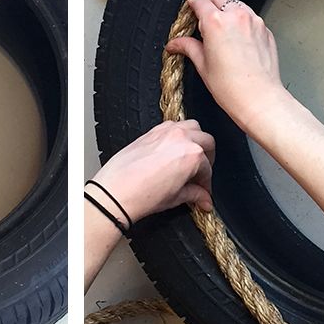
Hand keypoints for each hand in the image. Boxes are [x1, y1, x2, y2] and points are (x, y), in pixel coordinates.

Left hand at [91, 120, 214, 222]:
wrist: (116, 192)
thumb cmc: (142, 194)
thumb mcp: (175, 197)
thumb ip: (194, 194)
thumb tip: (203, 197)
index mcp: (193, 155)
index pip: (207, 169)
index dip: (206, 183)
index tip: (203, 190)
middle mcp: (181, 138)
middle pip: (207, 142)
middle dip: (207, 158)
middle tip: (200, 173)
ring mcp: (166, 131)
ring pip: (193, 127)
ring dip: (196, 140)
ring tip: (190, 157)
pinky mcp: (152, 131)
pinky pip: (173, 125)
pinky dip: (178, 134)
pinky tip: (174, 149)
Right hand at [166, 0, 286, 129]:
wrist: (259, 98)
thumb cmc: (232, 87)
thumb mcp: (203, 65)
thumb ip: (189, 47)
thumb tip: (176, 44)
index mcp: (215, 23)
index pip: (200, 1)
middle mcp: (236, 17)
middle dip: (211, 6)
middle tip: (204, 23)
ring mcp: (254, 22)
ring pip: (237, 6)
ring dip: (228, 12)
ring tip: (222, 34)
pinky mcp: (265, 30)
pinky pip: (251, 18)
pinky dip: (242, 23)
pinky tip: (237, 42)